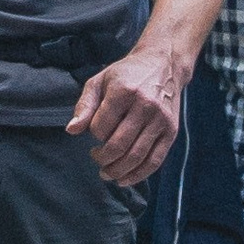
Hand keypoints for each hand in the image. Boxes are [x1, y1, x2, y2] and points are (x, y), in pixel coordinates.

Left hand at [67, 39, 184, 185]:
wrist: (163, 64)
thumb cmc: (126, 74)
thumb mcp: (99, 81)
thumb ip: (84, 106)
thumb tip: (71, 131)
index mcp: (124, 91)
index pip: (101, 126)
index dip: (93, 135)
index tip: (94, 132)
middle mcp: (145, 105)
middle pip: (118, 145)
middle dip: (102, 159)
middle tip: (96, 158)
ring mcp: (160, 120)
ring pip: (136, 156)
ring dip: (118, 171)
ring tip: (106, 173)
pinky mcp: (172, 131)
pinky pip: (155, 160)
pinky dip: (138, 175)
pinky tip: (124, 179)